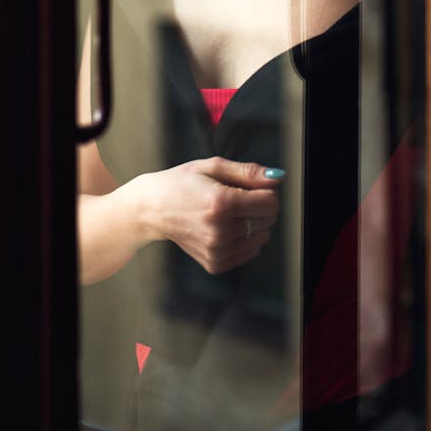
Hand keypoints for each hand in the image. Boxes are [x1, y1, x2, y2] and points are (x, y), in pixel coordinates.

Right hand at [142, 156, 282, 274]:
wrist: (153, 209)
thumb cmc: (182, 183)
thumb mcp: (213, 166)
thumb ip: (248, 171)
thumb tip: (277, 178)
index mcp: (221, 203)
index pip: (270, 203)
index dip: (267, 192)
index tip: (253, 187)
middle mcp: (219, 230)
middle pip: (267, 221)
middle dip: (260, 207)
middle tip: (237, 198)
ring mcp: (217, 250)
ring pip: (261, 238)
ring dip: (253, 224)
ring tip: (229, 213)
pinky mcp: (215, 263)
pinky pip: (249, 252)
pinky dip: (244, 239)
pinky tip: (226, 227)